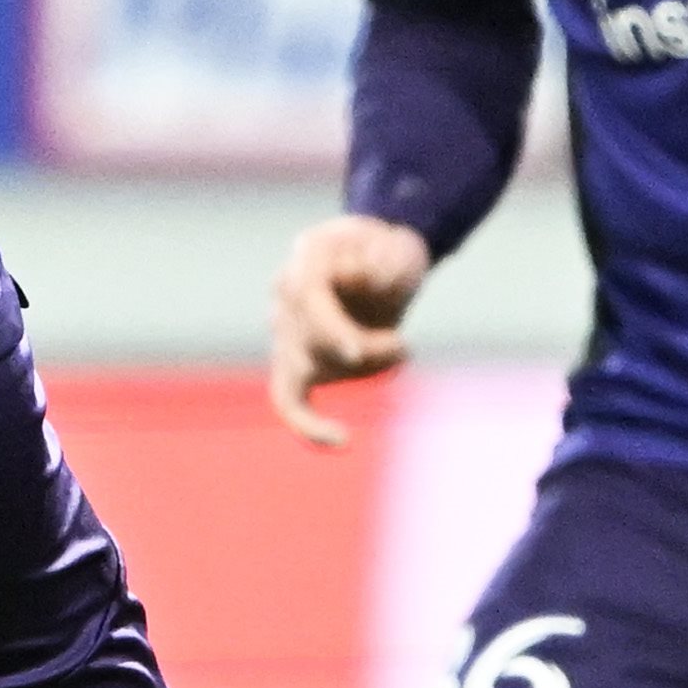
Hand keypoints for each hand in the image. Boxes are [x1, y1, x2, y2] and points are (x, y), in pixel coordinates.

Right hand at [267, 211, 430, 446]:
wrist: (382, 262)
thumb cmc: (391, 253)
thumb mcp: (397, 248)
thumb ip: (382, 260)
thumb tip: (357, 279)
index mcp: (307, 258)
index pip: (307, 299)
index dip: (332, 330)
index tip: (359, 351)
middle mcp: (285, 295)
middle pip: (312, 341)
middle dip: (364, 350)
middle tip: (402, 345)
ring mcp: (285, 330)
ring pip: (315, 369)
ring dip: (364, 368)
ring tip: (398, 348)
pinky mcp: (297, 362)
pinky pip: (291, 401)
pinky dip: (310, 426)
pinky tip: (341, 440)